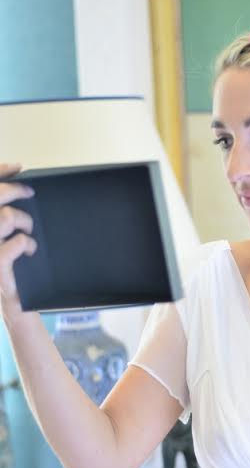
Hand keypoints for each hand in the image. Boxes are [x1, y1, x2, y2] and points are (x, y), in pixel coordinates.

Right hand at [0, 163, 36, 318]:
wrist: (14, 300)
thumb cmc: (12, 266)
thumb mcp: (9, 236)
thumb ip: (9, 215)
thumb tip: (22, 186)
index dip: (0, 172)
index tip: (17, 167)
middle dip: (14, 190)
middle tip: (29, 193)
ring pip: (5, 218)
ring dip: (23, 221)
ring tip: (29, 231)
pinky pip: (15, 242)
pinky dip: (26, 243)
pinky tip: (29, 250)